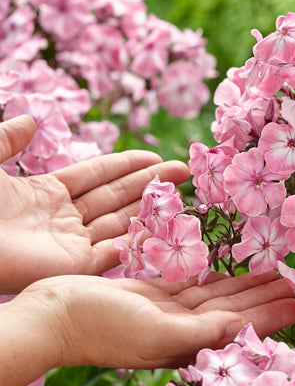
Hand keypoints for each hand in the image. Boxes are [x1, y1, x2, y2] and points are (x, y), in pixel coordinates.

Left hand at [0, 115, 189, 293]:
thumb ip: (6, 138)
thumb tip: (33, 119)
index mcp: (44, 191)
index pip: (96, 175)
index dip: (127, 164)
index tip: (156, 156)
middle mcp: (63, 217)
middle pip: (116, 196)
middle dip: (150, 183)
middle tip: (185, 171)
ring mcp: (70, 243)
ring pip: (121, 221)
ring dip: (151, 209)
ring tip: (183, 196)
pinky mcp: (73, 265)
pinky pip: (113, 251)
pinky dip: (138, 241)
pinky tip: (164, 227)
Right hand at [17, 270, 294, 371]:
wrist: (57, 315)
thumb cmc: (104, 328)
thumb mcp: (157, 333)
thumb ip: (204, 333)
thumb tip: (248, 331)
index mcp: (192, 344)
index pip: (244, 327)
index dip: (275, 315)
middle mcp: (187, 331)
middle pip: (238, 311)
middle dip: (269, 297)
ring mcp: (170, 313)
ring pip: (220, 296)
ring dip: (248, 285)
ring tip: (276, 273)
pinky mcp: (154, 296)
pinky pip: (195, 286)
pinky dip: (216, 279)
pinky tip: (231, 274)